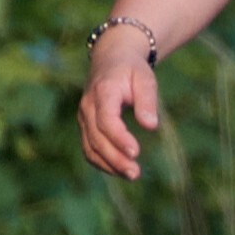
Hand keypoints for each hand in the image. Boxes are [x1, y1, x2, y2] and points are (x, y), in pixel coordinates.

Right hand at [79, 44, 160, 179]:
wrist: (111, 60)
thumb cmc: (131, 70)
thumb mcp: (145, 78)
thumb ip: (147, 100)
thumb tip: (151, 126)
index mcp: (103, 91)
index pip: (106, 119)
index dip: (119, 138)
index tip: (136, 152)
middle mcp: (88, 106)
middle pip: (97, 138)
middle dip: (115, 158)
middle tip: (135, 173)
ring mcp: (83, 117)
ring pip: (90, 147)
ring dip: (109, 165)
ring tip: (131, 175)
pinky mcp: (85, 126)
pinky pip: (89, 149)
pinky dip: (102, 162)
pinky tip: (120, 170)